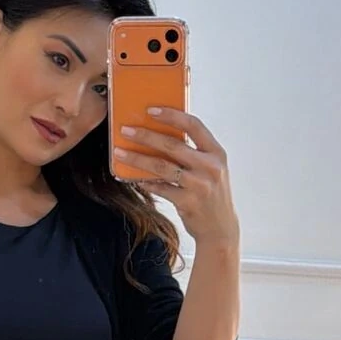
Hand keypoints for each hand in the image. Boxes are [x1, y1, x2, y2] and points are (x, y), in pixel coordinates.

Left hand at [113, 107, 239, 246]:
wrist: (220, 228)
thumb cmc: (212, 194)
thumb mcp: (211, 169)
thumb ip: (194, 152)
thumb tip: (162, 134)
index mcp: (216, 152)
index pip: (194, 125)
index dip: (171, 115)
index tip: (151, 111)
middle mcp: (209, 167)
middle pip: (172, 145)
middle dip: (145, 136)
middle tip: (126, 131)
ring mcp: (198, 185)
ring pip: (161, 166)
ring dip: (137, 159)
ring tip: (120, 153)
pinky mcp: (187, 202)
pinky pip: (160, 188)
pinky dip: (145, 182)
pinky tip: (133, 178)